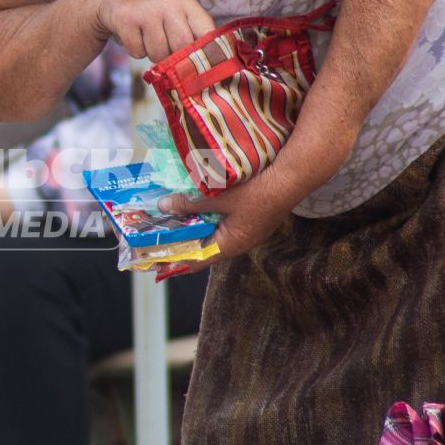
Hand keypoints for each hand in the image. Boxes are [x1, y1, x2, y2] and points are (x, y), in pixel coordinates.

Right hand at [89, 0, 216, 60]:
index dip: (205, 52)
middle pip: (182, 48)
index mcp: (185, 1)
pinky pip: (138, 52)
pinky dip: (136, 50)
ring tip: (148, 37)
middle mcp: (168, 3)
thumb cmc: (152, 8)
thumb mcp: (176, 10)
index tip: (200, 63)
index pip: (206, 33)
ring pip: (158, 54)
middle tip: (166, 47)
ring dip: (153, 54)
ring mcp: (146, 10)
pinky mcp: (125, 19)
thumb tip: (208, 64)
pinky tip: (134, 35)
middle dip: (174, 55)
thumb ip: (192, 31)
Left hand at [163, 167, 302, 263]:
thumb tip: (163, 206)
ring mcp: (246, 234)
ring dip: (195, 232)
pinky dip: (208, 222)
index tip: (155, 263)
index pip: (196, 261)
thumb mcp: (219, 199)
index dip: (175, 262)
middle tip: (159, 239)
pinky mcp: (250, 223)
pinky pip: (223, 227)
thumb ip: (191, 204)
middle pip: (203, 250)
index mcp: (229, 245)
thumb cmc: (256, 194)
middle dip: (181, 245)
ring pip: (213, 237)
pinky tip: (198, 212)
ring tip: (173, 225)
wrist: (289, 181)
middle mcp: (237, 245)